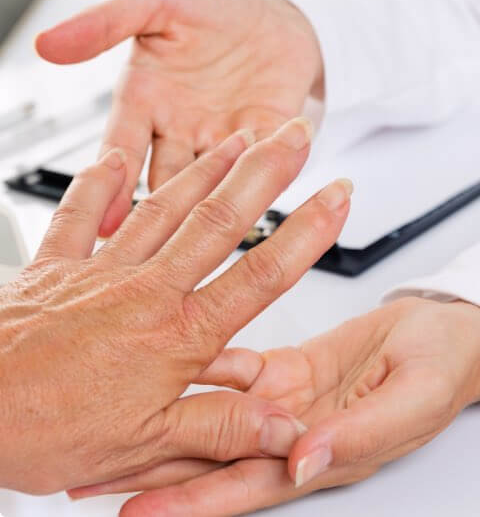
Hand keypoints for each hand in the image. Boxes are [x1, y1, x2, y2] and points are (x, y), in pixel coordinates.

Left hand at [0, 117, 351, 494]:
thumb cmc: (44, 428)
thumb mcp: (146, 444)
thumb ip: (220, 428)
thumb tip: (282, 426)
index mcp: (176, 334)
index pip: (260, 275)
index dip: (307, 234)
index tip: (335, 199)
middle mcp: (146, 289)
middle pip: (220, 220)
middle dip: (266, 172)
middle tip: (294, 135)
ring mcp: (101, 269)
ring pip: (166, 205)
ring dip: (207, 168)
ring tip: (237, 137)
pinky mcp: (57, 264)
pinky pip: (81, 213)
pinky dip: (99, 183)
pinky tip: (116, 158)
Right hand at [35, 0, 322, 236]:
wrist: (276, 12)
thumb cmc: (215, 5)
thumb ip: (107, 22)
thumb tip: (48, 42)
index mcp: (146, 100)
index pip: (122, 150)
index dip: (115, 185)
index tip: (107, 224)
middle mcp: (181, 128)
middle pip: (166, 179)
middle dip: (162, 213)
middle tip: (160, 246)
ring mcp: (223, 138)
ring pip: (213, 182)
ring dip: (213, 199)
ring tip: (212, 222)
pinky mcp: (266, 137)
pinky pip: (266, 162)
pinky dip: (267, 173)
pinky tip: (266, 184)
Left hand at [81, 297, 479, 515]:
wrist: (449, 332)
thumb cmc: (443, 368)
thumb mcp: (413, 402)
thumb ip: (359, 434)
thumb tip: (304, 461)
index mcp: (327, 454)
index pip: (247, 486)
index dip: (193, 502)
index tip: (137, 512)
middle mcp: (297, 432)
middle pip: (215, 457)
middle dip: (154, 468)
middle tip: (92, 473)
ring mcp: (289, 399)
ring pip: (215, 415)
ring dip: (166, 420)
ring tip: (111, 426)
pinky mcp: (289, 367)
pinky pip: (237, 369)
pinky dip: (201, 368)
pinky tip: (167, 365)